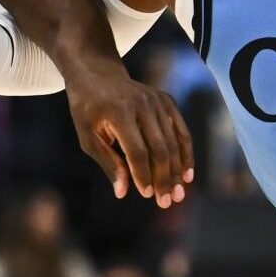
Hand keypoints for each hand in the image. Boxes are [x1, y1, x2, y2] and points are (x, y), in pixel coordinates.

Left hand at [64, 67, 193, 209]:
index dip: (143, 174)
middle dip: (164, 178)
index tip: (146, 194)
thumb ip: (107, 162)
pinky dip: (186, 153)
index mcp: (119, 112)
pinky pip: (181, 130)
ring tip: (178, 195)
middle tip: (166, 202)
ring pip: (173, 142)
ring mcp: (157, 100)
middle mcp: (142, 104)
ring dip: (177, 171)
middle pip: (160, 148)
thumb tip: (123, 192)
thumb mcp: (88, 136)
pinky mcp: (167, 100)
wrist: (97, 74)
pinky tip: (187, 174)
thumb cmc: (88, 109)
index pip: (137, 150)